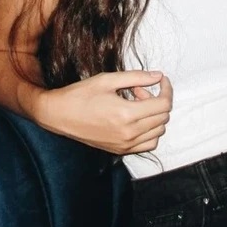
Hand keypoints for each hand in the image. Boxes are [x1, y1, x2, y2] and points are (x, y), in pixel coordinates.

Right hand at [34, 70, 172, 154]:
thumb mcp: (108, 79)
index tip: (161, 80)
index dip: (167, 89)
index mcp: (127, 114)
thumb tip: (159, 76)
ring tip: (136, 104)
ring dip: (154, 116)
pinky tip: (137, 120)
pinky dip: (150, 132)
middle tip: (139, 90)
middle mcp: (129, 133)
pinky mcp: (121, 150)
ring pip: (159, 132)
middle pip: (163, 118)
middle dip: (158, 100)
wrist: (59, 115)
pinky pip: (148, 144)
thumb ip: (137, 77)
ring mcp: (125, 144)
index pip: (163, 104)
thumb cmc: (81, 94)